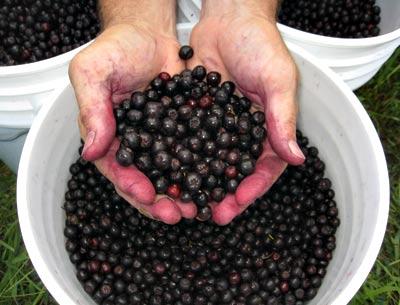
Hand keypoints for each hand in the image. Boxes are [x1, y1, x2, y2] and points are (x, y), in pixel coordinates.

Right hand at [69, 23, 196, 223]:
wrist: (149, 32)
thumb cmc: (117, 48)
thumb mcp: (93, 72)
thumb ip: (91, 109)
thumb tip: (90, 151)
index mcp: (109, 136)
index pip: (118, 169)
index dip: (131, 186)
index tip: (148, 197)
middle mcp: (136, 143)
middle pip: (146, 179)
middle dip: (161, 200)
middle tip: (179, 214)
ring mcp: (160, 139)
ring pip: (171, 173)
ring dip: (183, 191)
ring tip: (199, 207)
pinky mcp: (183, 130)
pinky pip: (191, 153)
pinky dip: (201, 168)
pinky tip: (214, 179)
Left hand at [188, 1, 304, 224]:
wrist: (228, 19)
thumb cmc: (260, 45)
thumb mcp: (278, 80)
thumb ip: (283, 119)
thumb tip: (297, 159)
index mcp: (267, 128)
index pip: (263, 167)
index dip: (250, 189)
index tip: (234, 206)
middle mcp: (241, 132)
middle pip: (233, 171)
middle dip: (222, 194)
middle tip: (208, 214)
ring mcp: (217, 125)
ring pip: (208, 161)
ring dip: (198, 182)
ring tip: (185, 202)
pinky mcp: (195, 114)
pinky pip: (187, 140)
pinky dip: (179, 157)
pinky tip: (167, 172)